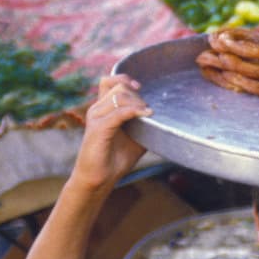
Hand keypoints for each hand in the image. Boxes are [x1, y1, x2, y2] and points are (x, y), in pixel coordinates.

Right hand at [72, 74, 149, 189]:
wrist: (100, 179)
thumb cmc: (115, 158)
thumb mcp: (136, 137)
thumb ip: (144, 123)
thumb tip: (163, 117)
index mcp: (103, 109)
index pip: (109, 81)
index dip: (125, 79)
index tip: (140, 88)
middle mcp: (97, 110)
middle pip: (119, 87)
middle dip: (137, 95)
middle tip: (147, 110)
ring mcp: (96, 117)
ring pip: (119, 96)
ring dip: (138, 103)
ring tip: (147, 114)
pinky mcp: (98, 129)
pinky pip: (119, 112)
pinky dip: (135, 111)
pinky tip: (147, 115)